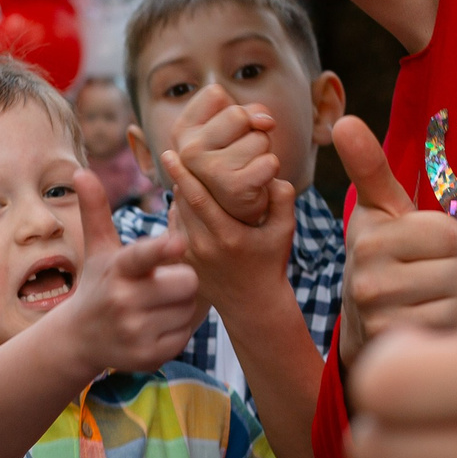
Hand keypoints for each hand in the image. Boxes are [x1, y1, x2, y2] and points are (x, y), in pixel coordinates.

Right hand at [54, 172, 206, 373]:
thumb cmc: (97, 284)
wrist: (79, 339)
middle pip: (187, 281)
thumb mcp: (97, 248)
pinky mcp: (149, 356)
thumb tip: (80, 170)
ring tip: (161, 302)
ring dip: (184, 304)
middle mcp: (124, 301)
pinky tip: (159, 323)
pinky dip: (180, 327)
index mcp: (117, 269)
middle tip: (167, 280)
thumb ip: (96, 210)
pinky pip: (187, 334)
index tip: (179, 243)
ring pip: (191, 308)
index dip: (163, 250)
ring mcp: (136, 332)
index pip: (144, 256)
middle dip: (183, 278)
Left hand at [161, 146, 295, 308]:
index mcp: (228, 236)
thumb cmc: (272, 261)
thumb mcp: (285, 230)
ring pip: (175, 214)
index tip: (171, 153)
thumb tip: (270, 170)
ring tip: (185, 177)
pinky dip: (178, 212)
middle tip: (179, 155)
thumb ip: (282, 197)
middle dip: (180, 178)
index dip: (182, 173)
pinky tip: (188, 203)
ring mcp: (189, 256)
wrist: (253, 304)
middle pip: (182, 202)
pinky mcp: (182, 262)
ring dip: (178, 194)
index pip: (197, 198)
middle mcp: (203, 247)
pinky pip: (174, 228)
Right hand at [168, 84, 281, 225]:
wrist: (238, 218)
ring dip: (262, 152)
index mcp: (180, 132)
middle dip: (251, 131)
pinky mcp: (233, 187)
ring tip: (247, 171)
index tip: (226, 135)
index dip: (231, 111)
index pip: (215, 94)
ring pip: (259, 137)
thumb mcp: (230, 132)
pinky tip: (257, 183)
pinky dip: (271, 170)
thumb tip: (265, 121)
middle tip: (240, 156)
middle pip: (238, 114)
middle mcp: (187, 150)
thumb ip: (245, 112)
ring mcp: (208, 170)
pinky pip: (270, 162)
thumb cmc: (235, 165)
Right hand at [334, 113, 456, 357]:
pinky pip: (454, 332)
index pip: (451, 234)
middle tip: (439, 284)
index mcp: (370, 236)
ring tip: (440, 308)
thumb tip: (344, 122)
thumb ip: (371, 168)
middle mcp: (365, 276)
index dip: (456, 244)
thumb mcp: (383, 214)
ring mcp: (378, 317)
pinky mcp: (396, 353)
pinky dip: (456, 333)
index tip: (431, 255)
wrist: (371, 336)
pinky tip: (442, 335)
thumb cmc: (390, 263)